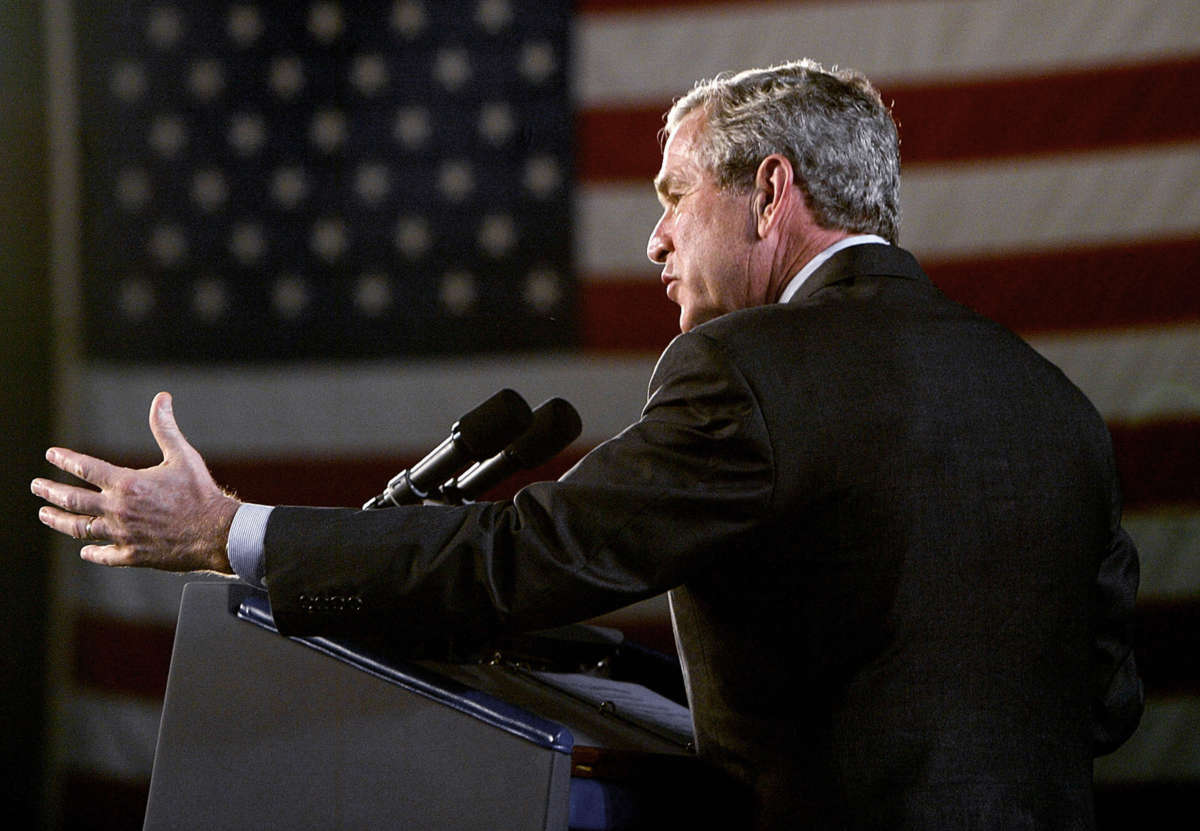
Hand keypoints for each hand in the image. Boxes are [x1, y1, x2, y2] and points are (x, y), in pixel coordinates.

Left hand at [31, 392, 240, 573]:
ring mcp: (122, 534)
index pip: (85, 468)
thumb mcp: (183, 456)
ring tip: (46, 514)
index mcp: (127, 483)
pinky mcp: (133, 555)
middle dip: (50, 491)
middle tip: (37, 486)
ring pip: (80, 529)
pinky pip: (104, 555)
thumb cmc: (200, 493)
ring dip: (59, 520)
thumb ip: (165, 428)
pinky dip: (92, 552)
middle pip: (72, 500)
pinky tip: (85, 551)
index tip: (52, 455)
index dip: (65, 460)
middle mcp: (118, 509)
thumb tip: (161, 399)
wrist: (216, 533)